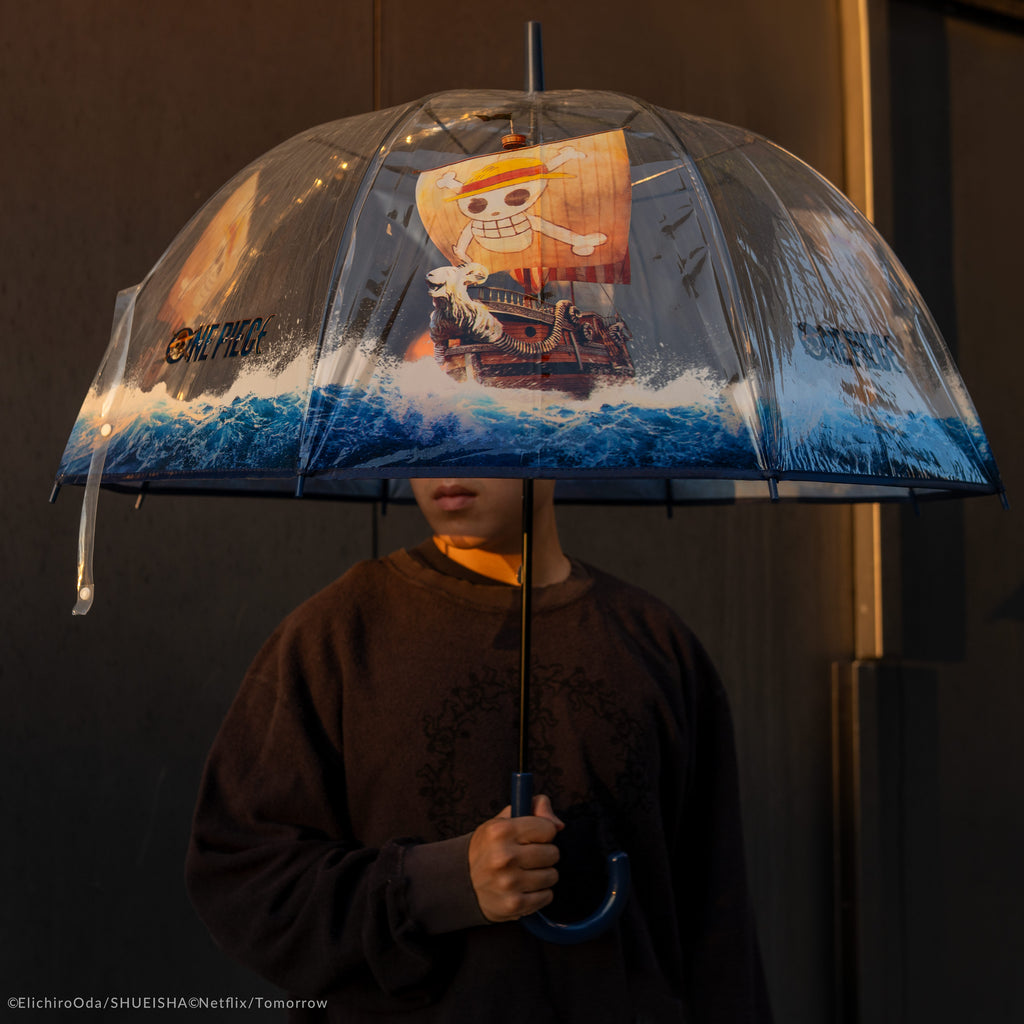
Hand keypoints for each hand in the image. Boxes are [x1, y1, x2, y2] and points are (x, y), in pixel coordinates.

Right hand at [468, 795, 564, 922]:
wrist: (462, 883)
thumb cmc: (489, 847)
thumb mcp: (504, 820)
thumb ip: (534, 808)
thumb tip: (559, 825)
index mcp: (501, 831)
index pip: (548, 829)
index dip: (543, 833)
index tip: (531, 838)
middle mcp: (504, 857)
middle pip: (553, 853)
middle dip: (545, 854)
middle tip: (528, 857)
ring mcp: (509, 883)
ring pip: (552, 876)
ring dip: (543, 874)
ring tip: (525, 872)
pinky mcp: (514, 905)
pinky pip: (547, 896)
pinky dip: (540, 893)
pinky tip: (524, 888)